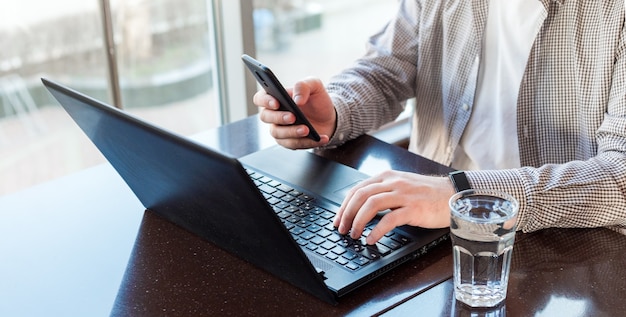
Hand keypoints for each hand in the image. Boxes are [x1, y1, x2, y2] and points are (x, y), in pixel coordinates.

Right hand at [253, 77, 335, 148]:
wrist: (328, 118)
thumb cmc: (317, 100)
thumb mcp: (314, 86)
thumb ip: (303, 86)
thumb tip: (297, 99)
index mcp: (276, 97)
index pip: (260, 98)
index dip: (265, 101)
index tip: (276, 103)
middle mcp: (274, 114)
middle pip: (265, 117)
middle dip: (279, 118)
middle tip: (293, 117)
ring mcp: (280, 129)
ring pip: (278, 134)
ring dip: (293, 132)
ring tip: (307, 129)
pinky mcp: (289, 141)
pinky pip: (293, 144)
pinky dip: (307, 142)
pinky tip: (320, 137)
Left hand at [333, 170, 454, 243]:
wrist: (453, 195)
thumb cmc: (428, 194)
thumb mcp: (402, 186)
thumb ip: (383, 192)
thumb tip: (362, 208)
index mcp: (387, 177)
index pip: (357, 189)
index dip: (344, 206)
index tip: (338, 219)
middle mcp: (393, 183)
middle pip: (360, 196)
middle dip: (347, 214)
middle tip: (342, 229)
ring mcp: (403, 195)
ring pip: (371, 205)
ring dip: (358, 222)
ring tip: (354, 235)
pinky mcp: (414, 208)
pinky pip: (389, 220)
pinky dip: (376, 231)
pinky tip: (371, 239)